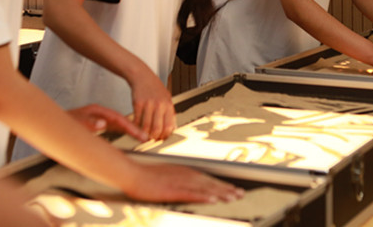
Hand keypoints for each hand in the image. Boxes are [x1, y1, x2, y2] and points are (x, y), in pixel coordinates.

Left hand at [68, 104, 147, 141]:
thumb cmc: (64, 122)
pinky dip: (122, 134)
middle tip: (146, 137)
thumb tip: (103, 123)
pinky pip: (113, 130)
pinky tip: (128, 138)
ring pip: (118, 126)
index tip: (139, 133)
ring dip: (130, 132)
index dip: (129, 126)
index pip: (117, 118)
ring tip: (142, 138)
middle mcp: (100, 115)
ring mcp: (100, 120)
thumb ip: (89, 123)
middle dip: (134, 129)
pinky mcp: (98, 127)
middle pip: (121, 121)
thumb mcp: (75, 122)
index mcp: (97, 111)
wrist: (52, 124)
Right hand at [125, 162, 244, 202]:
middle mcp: (185, 175)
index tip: (234, 189)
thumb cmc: (146, 175)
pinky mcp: (172, 190)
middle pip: (210, 183)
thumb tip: (192, 186)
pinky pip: (190, 194)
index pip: (208, 179)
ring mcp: (179, 182)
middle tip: (240, 194)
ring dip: (220, 193)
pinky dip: (203, 197)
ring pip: (204, 189)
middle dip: (226, 189)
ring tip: (233, 198)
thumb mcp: (167, 175)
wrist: (132, 173)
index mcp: (185, 171)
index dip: (222, 184)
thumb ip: (180, 179)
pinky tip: (212, 200)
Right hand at [130, 72, 175, 139]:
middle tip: (151, 139)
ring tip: (143, 136)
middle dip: (154, 138)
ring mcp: (148, 104)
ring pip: (146, 127)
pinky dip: (136, 126)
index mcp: (168, 105)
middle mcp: (159, 105)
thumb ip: (169, 112)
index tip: (160, 139)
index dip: (164, 136)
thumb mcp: (166, 97)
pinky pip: (137, 120)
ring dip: (144, 134)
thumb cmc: (154, 87)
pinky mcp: (138, 103)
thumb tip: (171, 128)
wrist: (142, 75)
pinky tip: (136, 127)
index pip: (169, 126)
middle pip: (157, 129)